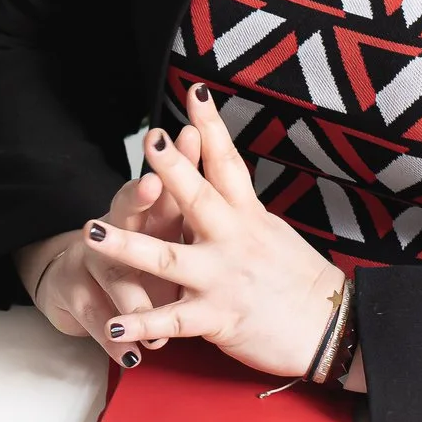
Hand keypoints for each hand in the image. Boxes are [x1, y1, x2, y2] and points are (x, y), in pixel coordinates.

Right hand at [15, 124, 201, 366]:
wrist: (74, 277)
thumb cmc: (135, 242)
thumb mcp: (158, 215)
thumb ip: (180, 183)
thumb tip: (201, 128)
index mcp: (141, 210)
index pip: (156, 184)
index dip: (167, 168)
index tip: (182, 148)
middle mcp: (112, 229)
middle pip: (123, 215)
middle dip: (137, 205)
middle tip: (152, 186)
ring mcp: (91, 265)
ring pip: (111, 276)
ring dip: (129, 296)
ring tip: (141, 317)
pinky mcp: (78, 299)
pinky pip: (98, 321)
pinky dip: (116, 340)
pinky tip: (129, 352)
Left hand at [80, 83, 346, 378]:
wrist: (331, 330)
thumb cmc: (300, 280)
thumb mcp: (271, 231)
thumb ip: (238, 207)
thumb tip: (220, 176)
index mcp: (247, 216)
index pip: (227, 163)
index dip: (211, 126)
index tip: (196, 91)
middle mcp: (233, 239)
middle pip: (198, 197)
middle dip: (172, 169)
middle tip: (148, 139)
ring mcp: (222, 277)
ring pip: (168, 258)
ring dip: (127, 245)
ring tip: (90, 233)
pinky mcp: (217, 317)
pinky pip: (171, 321)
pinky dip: (141, 323)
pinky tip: (113, 324)